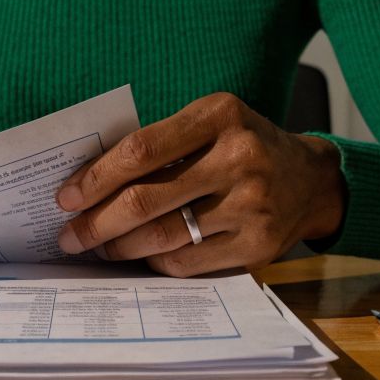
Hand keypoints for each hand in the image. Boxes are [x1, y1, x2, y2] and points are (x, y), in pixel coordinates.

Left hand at [54, 93, 345, 275]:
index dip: (96, 178)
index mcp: (220, 116)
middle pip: (145, 200)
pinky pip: (186, 263)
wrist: (313, 181)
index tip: (66, 197)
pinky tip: (141, 256)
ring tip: (98, 247)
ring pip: (161, 237)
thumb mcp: (212, 124)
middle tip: (69, 235)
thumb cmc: (245, 148)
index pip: (141, 150)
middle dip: (96, 223)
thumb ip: (162, 144)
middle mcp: (239, 159)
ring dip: (119, 247)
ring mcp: (251, 205)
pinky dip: (154, 262)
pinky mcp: (257, 245)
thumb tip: (91, 182)